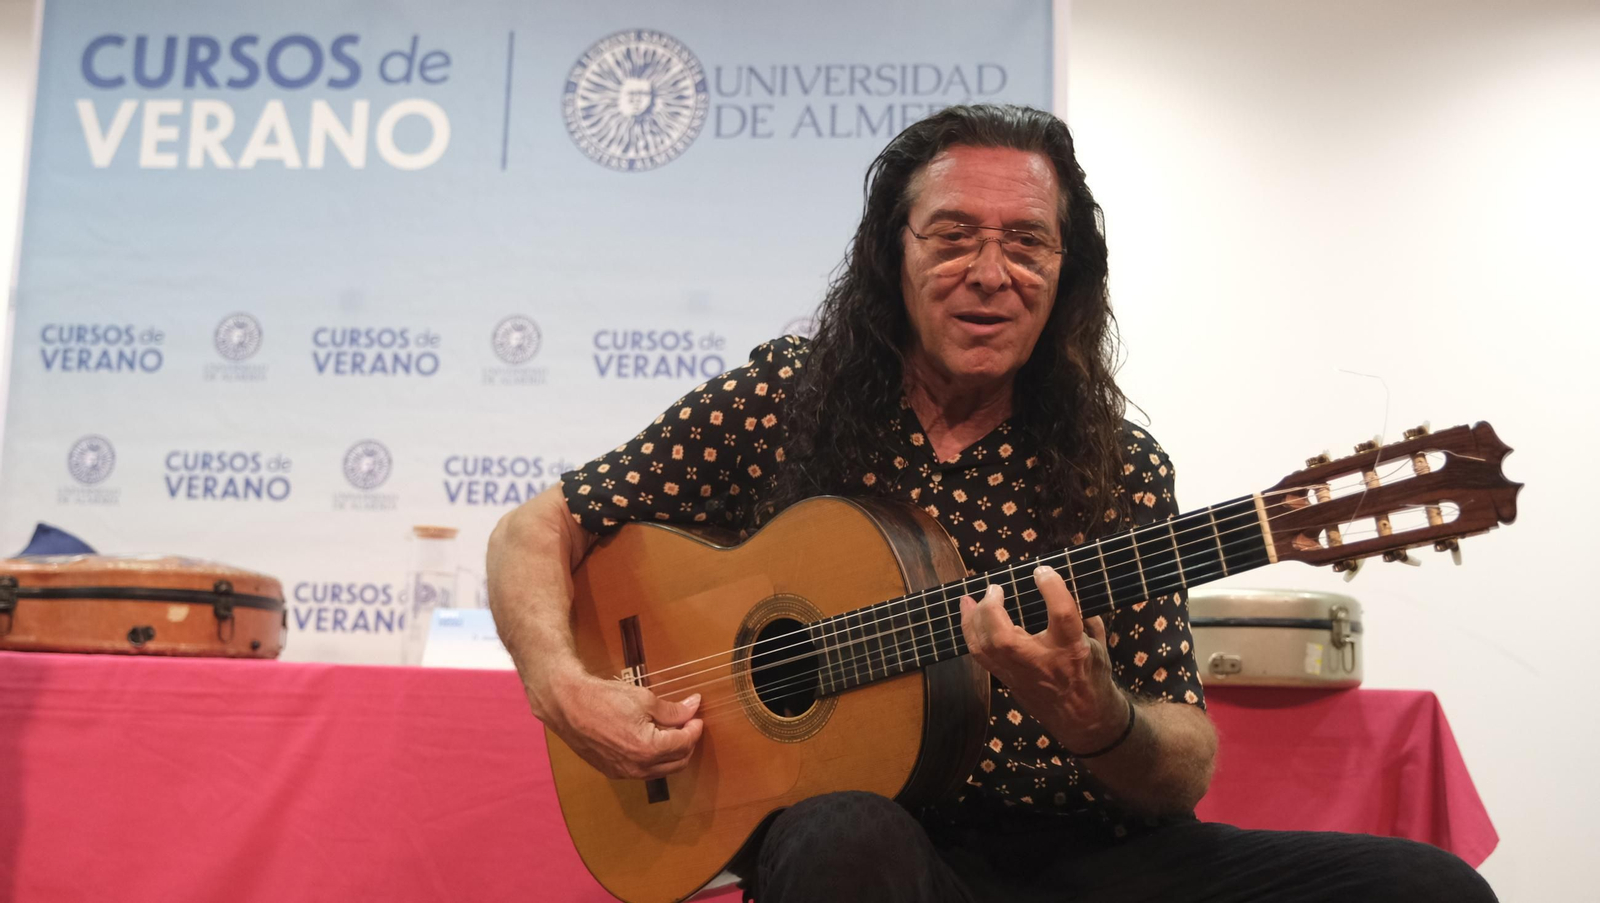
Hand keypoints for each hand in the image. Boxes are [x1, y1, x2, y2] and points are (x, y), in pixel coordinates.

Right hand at [540, 666, 703, 779]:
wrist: (568, 704)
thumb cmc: (604, 698)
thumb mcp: (645, 699)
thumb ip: (673, 710)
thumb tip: (693, 707)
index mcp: (649, 749)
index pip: (685, 743)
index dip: (694, 728)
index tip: (696, 716)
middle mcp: (637, 767)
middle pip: (677, 762)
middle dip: (687, 743)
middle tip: (687, 724)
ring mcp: (623, 772)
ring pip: (660, 769)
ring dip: (671, 753)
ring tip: (670, 731)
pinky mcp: (612, 771)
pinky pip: (642, 770)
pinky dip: (653, 758)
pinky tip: (650, 740)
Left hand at [958, 564, 1127, 752]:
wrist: (1084, 720)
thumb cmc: (1093, 678)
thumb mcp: (1098, 644)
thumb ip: (1084, 616)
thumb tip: (1071, 586)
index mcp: (1072, 650)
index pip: (1062, 615)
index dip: (1052, 588)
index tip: (1041, 570)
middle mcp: (1042, 663)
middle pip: (1004, 639)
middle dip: (992, 609)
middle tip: (995, 587)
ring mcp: (1021, 674)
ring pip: (985, 649)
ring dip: (973, 620)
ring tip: (969, 598)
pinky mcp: (1008, 680)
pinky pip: (981, 656)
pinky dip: (970, 632)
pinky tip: (969, 615)